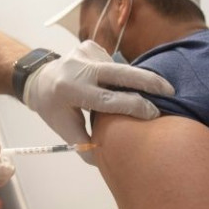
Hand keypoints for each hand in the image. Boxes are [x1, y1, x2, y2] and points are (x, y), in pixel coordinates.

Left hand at [23, 40, 173, 145]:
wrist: (38, 80)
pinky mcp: (89, 45)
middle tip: (170, 91)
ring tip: (138, 92)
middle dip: (148, 81)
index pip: (109, 99)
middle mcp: (78, 68)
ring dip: (131, 80)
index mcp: (71, 90)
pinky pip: (113, 61)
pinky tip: (111, 81)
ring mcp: (83, 53)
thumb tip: (109, 163)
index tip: (154, 114)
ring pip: (119, 68)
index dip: (134, 106)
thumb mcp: (65, 129)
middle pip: (120, 73)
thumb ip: (86, 145)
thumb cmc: (54, 109)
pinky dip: (118, 73)